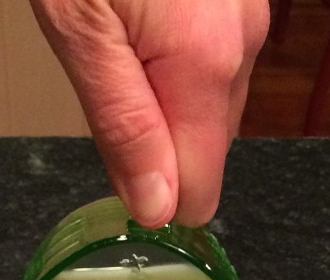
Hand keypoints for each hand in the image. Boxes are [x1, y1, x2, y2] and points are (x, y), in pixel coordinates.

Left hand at [31, 0, 269, 226]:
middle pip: (205, 150)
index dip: (150, 190)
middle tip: (104, 68)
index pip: (198, 193)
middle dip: (157, 134)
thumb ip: (123, 125)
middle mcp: (243, 44)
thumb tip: (155, 210)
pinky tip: (146, 11)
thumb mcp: (80, 28)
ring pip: (210, 104)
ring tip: (123, 27)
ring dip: (167, 90)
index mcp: (204, 65)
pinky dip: (179, 50)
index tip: (108, 146)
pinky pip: (216, 57)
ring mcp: (249, 14)